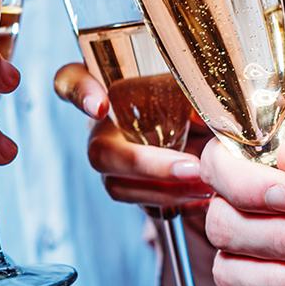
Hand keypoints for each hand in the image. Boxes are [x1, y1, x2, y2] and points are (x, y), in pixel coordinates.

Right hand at [54, 61, 212, 209]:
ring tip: (205, 184)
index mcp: (110, 88)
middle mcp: (103, 127)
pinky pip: (142, 204)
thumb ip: (195, 90)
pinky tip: (203, 198)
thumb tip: (214, 103)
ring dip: (164, 190)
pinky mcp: (132, 188)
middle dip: (145, 163)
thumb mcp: (195, 89)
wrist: (208, 137)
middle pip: (100, 151)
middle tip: (191, 167)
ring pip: (117, 185)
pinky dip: (175, 203)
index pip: (71, 81)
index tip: (100, 105)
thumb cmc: (192, 101)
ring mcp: (114, 161)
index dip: (79, 92)